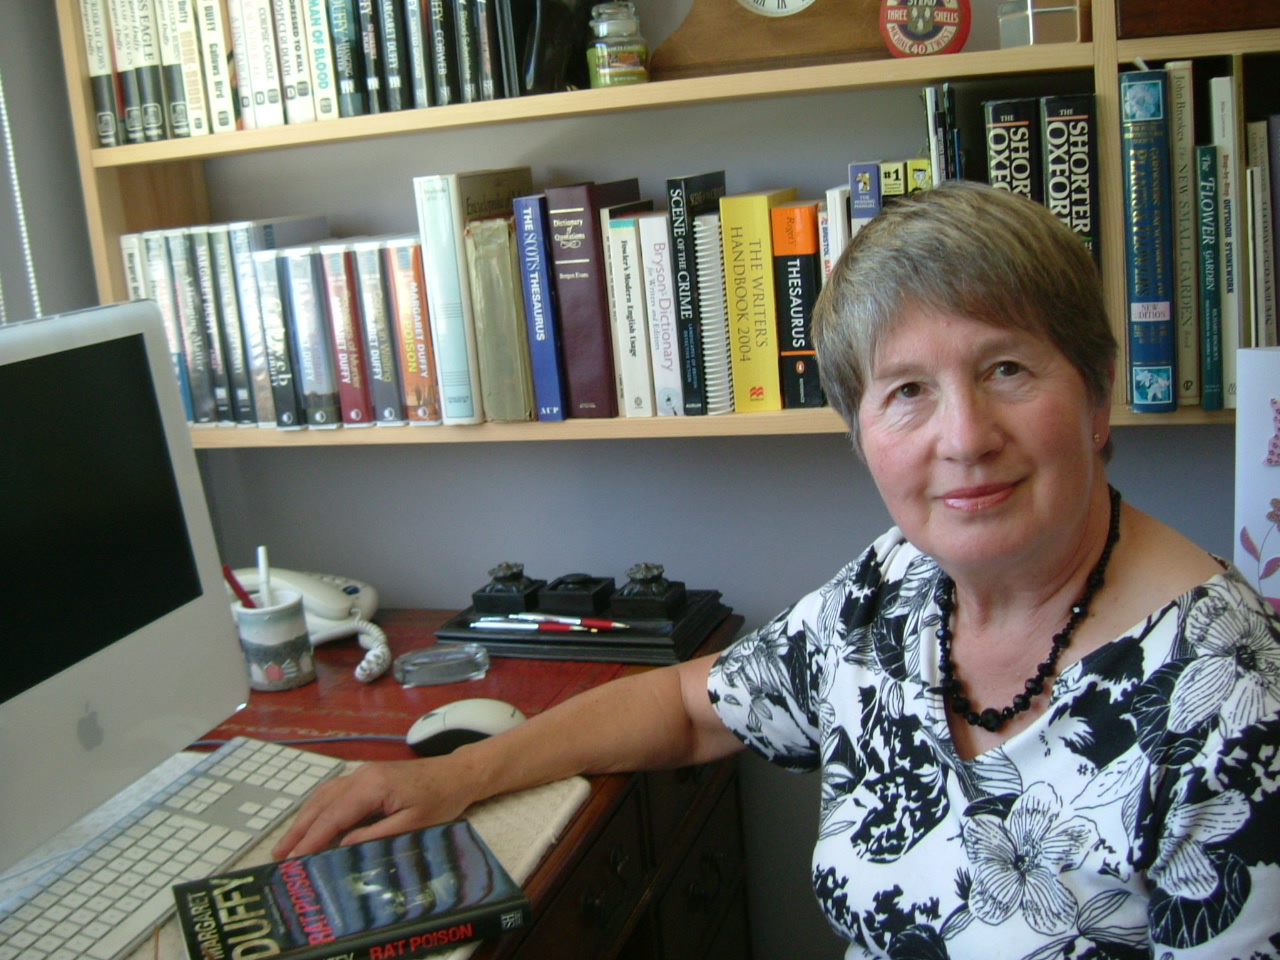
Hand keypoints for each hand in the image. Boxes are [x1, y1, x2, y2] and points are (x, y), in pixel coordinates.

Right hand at [272, 756, 473, 857]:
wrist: (458, 774)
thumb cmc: (440, 800)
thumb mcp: (413, 825)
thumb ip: (376, 835)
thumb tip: (342, 845)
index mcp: (372, 786)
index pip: (333, 816)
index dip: (311, 839)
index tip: (293, 859)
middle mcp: (362, 775)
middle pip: (322, 804)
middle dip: (299, 830)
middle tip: (278, 855)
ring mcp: (363, 773)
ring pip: (324, 796)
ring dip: (304, 819)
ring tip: (287, 843)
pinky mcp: (367, 776)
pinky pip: (334, 792)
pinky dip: (318, 809)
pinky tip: (311, 822)